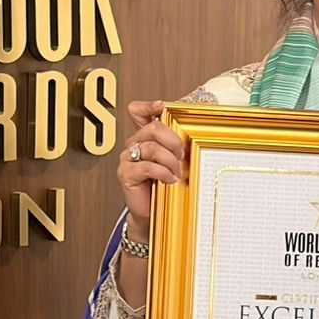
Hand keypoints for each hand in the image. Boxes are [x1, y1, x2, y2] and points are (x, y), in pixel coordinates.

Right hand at [117, 100, 184, 237]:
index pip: (138, 113)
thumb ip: (176, 147)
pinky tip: (169, 179)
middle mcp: (134, 144)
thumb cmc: (163, 186)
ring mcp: (128, 159)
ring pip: (152, 148)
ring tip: (176, 172)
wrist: (151, 212)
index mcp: (144, 137)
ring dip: (170, 161)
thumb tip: (192, 136)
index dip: (149, 106)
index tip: (162, 106)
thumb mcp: (172, 162)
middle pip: (153, 129)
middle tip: (181, 155)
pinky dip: (163, 172)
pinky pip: (147, 166)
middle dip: (173, 140)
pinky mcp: (126, 174)